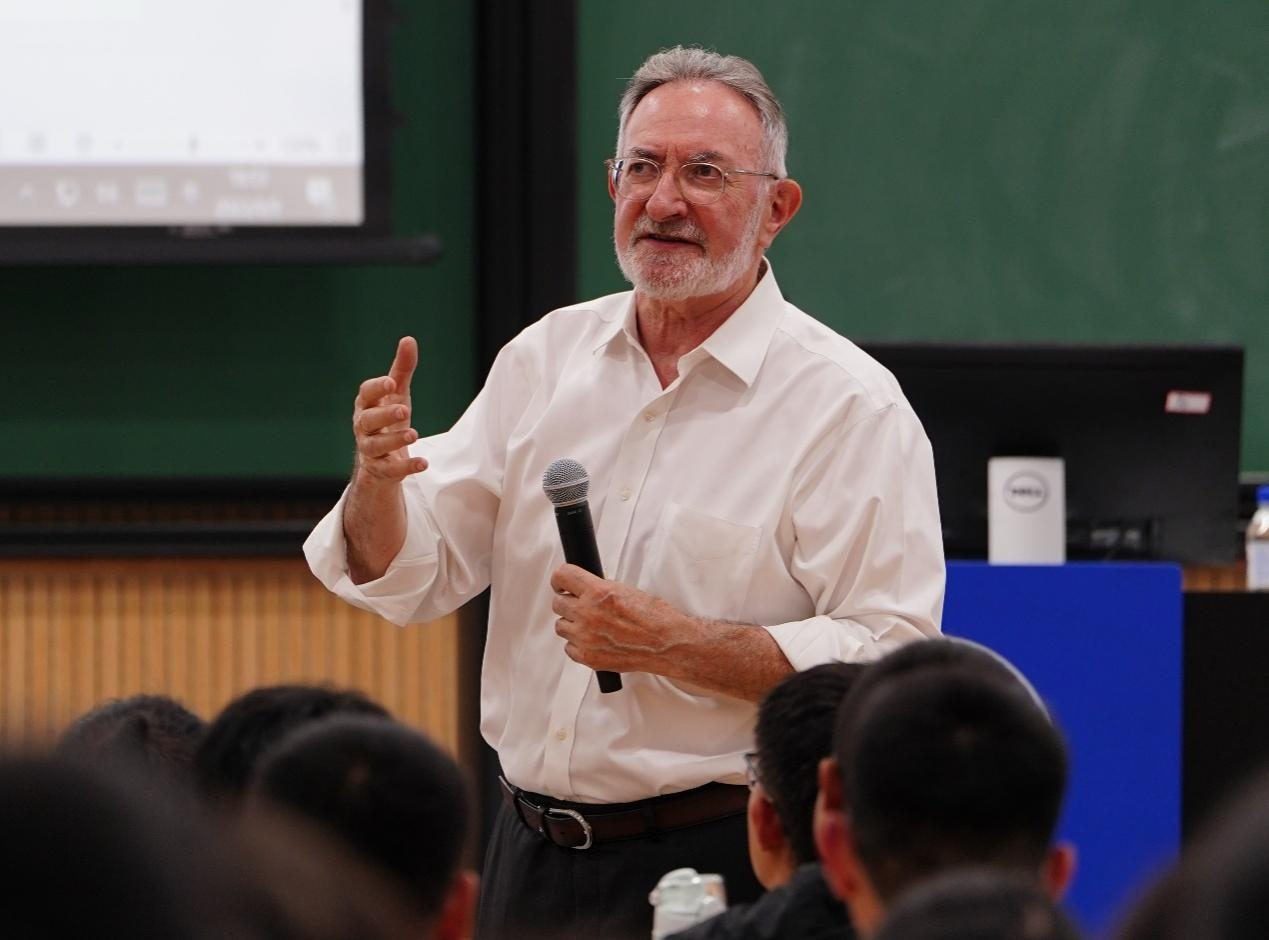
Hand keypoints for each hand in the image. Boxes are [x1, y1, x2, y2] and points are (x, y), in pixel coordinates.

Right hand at [353, 337, 427, 484]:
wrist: (381, 458)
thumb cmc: (388, 418)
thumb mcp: (397, 394)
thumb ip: (402, 369)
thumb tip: (408, 339)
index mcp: (366, 405)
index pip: (365, 394)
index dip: (376, 388)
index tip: (391, 383)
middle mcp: (363, 428)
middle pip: (367, 420)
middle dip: (384, 415)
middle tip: (405, 410)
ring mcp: (370, 450)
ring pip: (375, 446)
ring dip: (394, 440)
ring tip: (414, 434)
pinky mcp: (381, 470)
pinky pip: (391, 470)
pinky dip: (407, 467)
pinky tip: (423, 463)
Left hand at [550, 564, 697, 674]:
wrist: (667, 644)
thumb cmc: (655, 616)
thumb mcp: (625, 590)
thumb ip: (599, 589)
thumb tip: (582, 587)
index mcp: (598, 591)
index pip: (561, 576)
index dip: (560, 579)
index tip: (561, 583)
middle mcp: (588, 613)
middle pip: (558, 603)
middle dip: (569, 602)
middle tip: (581, 605)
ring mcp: (586, 637)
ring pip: (561, 626)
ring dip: (572, 623)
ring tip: (591, 624)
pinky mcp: (588, 657)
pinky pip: (569, 647)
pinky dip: (578, 644)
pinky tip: (594, 640)